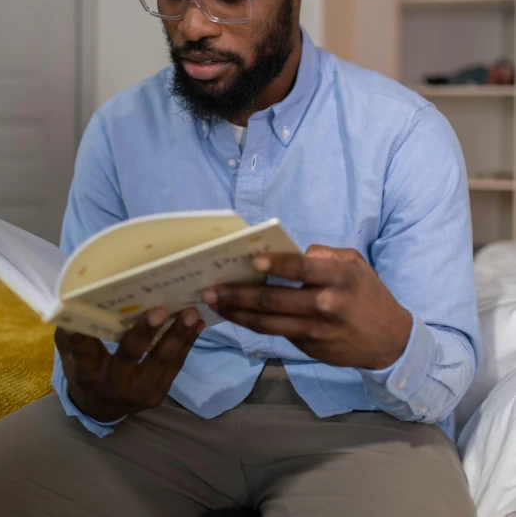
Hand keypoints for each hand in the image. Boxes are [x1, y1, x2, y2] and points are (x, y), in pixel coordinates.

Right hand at [55, 307, 203, 421]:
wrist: (103, 409)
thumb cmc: (87, 372)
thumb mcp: (73, 357)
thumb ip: (74, 333)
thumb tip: (73, 302)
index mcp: (88, 373)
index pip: (84, 350)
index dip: (84, 333)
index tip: (87, 311)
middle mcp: (113, 384)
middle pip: (130, 356)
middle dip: (145, 333)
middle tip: (159, 310)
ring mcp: (139, 391)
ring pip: (161, 360)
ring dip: (177, 335)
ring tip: (190, 312)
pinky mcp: (159, 393)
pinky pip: (175, 366)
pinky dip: (187, 342)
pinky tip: (197, 323)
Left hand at [202, 247, 411, 369]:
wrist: (389, 341)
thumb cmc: (368, 294)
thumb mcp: (356, 264)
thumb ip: (325, 255)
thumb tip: (292, 253)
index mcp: (339, 278)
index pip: (302, 268)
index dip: (276, 265)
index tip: (251, 261)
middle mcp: (325, 305)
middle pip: (274, 300)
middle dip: (238, 293)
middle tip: (210, 288)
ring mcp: (315, 330)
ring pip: (268, 322)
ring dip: (236, 313)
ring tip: (214, 304)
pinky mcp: (309, 347)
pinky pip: (275, 333)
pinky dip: (251, 325)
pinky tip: (234, 316)